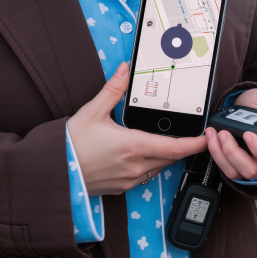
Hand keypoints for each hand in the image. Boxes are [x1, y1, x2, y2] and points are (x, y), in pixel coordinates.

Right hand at [67, 63, 207, 195]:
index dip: (196, 143)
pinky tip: (146, 152)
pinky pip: (146, 177)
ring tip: (170, 140)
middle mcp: (134, 167)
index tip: (208, 137)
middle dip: (183, 146)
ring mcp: (127, 180)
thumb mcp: (92, 112)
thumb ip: (113, 89)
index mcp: (133, 147)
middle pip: (171, 158)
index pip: (176, 148)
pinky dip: (152, 164)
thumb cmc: (68, 146)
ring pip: (159, 168)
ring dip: (167, 156)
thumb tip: (125, 70)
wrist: (48, 174)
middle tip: (193, 134)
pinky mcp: (120, 188)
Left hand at [204, 88, 256, 180]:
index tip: (248, 134)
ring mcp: (250, 164)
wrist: (245, 105)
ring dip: (221, 154)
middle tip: (224, 133)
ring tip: (215, 133)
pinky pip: (225, 168)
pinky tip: (211, 138)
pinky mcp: (235, 165)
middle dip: (234, 153)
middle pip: (252, 169)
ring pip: (236, 172)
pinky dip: (215, 154)